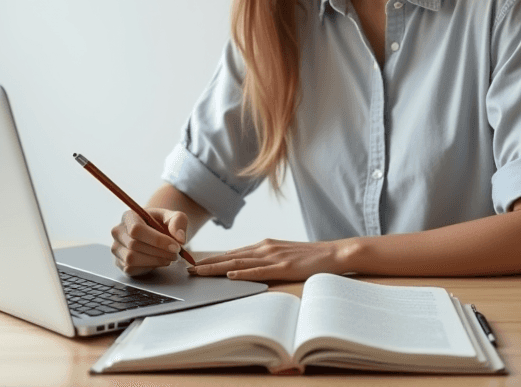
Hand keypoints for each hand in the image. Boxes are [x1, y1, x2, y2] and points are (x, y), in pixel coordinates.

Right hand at [111, 208, 187, 276]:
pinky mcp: (119, 262)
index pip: (136, 229)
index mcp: (129, 216)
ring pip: (131, 259)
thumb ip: (178, 222)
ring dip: (154, 261)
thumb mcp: (175, 216)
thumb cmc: (163, 223)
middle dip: (159, 252)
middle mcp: (118, 231)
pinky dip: (148, 267)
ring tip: (169, 257)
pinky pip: (131, 269)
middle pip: (134, 245)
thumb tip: (179, 238)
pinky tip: (158, 261)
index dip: (157, 240)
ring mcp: (117, 248)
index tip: (176, 246)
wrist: (156, 232)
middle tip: (176, 254)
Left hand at [187, 238, 353, 281]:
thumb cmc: (309, 257)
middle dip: (208, 263)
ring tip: (199, 272)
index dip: (212, 258)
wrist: (333, 252)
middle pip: (230, 256)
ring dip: (217, 267)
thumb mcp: (283, 255)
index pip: (233, 253)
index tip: (195, 263)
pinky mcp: (284, 267)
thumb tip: (246, 267)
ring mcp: (274, 257)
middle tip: (188, 268)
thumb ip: (266, 259)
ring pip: (239, 263)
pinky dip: (243, 273)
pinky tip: (230, 275)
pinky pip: (260, 271)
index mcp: (264, 245)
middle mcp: (265, 248)